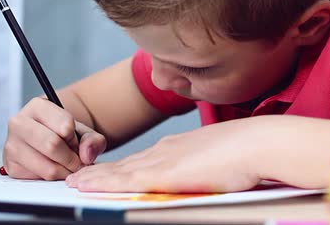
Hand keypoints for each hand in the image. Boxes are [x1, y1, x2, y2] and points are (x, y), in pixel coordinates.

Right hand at [3, 97, 106, 179]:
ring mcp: (11, 146)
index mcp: (37, 106)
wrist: (48, 138)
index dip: (75, 139)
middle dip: (72, 158)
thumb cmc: (64, 132)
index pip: (65, 125)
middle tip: (78, 160)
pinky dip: (53, 178)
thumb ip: (93, 140)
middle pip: (52, 145)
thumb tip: (86, 156)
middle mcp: (19, 123)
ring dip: (64, 171)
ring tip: (68, 165)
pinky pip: (39, 179)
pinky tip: (54, 168)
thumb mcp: (84, 131)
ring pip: (47, 167)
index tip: (75, 142)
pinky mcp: (11, 167)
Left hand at [65, 117, 262, 192]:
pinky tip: (84, 185)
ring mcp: (164, 160)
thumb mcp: (220, 158)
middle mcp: (166, 149)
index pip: (143, 159)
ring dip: (94, 177)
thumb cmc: (248, 152)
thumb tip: (202, 174)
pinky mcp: (164, 173)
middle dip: (101, 171)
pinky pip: (124, 179)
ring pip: (119, 170)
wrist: (256, 143)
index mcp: (180, 146)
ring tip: (73, 182)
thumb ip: (204, 166)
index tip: (105, 172)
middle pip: (126, 163)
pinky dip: (101, 182)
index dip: (122, 166)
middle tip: (78, 176)